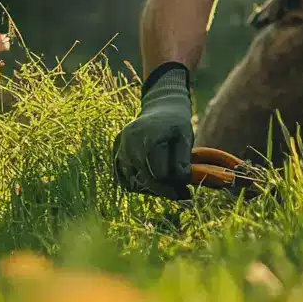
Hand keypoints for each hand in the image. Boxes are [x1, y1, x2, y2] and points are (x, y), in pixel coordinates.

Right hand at [112, 63, 195, 199]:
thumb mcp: (185, 136)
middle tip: (181, 194)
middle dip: (163, 191)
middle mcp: (129, 143)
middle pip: (144, 180)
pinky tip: (152, 183)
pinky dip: (136, 184)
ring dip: (149, 189)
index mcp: (147, 138)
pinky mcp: (115, 151)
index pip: (157, 174)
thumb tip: (181, 181)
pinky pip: (122, 177)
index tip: (187, 192)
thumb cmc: (176, 123)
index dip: (173, 186)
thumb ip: (182, 159)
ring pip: (131, 182)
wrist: (161, 107)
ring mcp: (119, 147)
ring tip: (167, 186)